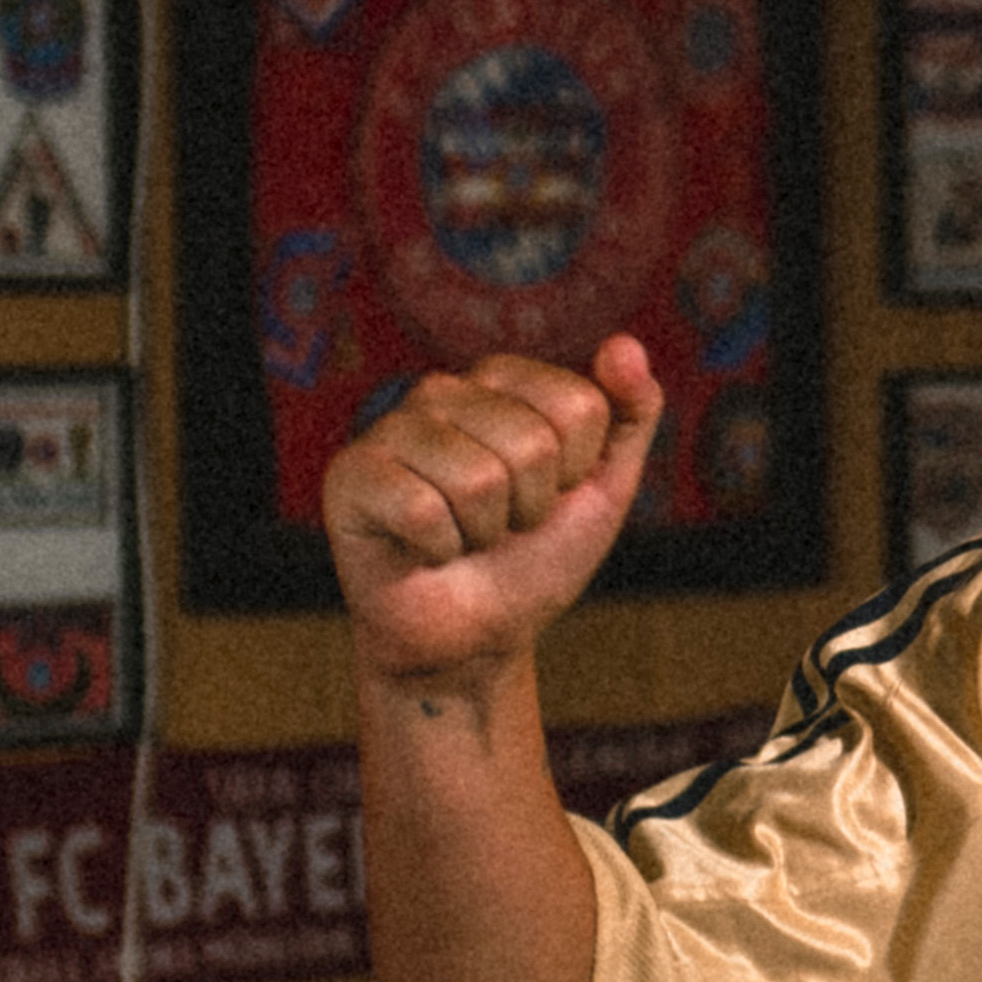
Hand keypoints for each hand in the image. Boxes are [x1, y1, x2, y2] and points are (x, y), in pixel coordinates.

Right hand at [329, 332, 665, 696]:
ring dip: (484, 533)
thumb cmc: (535, 558)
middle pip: (532, 444)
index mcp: (501, 380)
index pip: (578, 407)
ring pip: (479, 479)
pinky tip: (424, 551)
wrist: (475, 637)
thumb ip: (630, 414)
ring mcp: (391, 429)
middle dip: (531, 508)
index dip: (575, 473)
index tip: (547, 497)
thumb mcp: (603, 488)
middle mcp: (442, 390)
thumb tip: (626, 344)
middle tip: (501, 527)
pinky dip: (439, 550)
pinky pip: (423, 509)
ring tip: (463, 538)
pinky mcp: (350, 475)